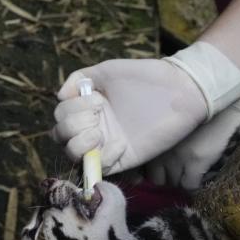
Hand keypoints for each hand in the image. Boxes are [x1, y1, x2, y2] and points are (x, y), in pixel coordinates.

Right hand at [52, 42, 239, 174]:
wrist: (180, 91)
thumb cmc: (145, 77)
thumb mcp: (107, 71)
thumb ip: (79, 78)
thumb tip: (59, 95)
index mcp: (88, 107)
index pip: (60, 117)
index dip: (70, 110)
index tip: (97, 100)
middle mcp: (94, 126)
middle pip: (60, 137)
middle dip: (72, 127)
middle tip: (99, 115)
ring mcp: (107, 144)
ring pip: (73, 156)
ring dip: (80, 145)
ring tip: (100, 134)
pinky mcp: (123, 159)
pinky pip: (101, 168)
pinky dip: (104, 158)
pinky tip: (121, 144)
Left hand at [144, 101, 239, 189]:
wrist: (225, 110)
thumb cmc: (199, 118)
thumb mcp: (173, 129)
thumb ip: (161, 143)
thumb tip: (151, 166)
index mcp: (153, 139)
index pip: (144, 169)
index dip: (155, 172)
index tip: (165, 169)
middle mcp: (160, 148)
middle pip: (157, 179)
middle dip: (167, 178)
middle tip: (179, 171)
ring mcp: (176, 156)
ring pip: (173, 183)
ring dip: (181, 180)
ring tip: (191, 170)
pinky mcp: (194, 161)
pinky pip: (188, 186)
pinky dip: (194, 185)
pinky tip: (200, 175)